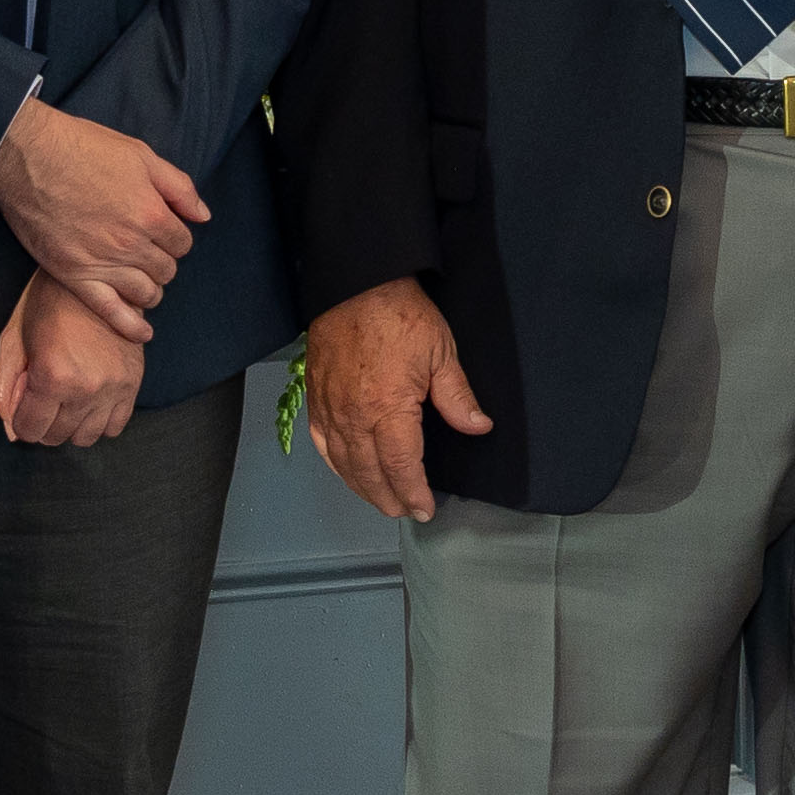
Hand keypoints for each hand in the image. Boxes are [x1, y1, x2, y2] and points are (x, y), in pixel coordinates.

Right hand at [0, 96, 202, 343]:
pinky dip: (130, 326)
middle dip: (163, 262)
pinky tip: (142, 333)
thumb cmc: (83, 149)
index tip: (164, 234)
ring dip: (150, 289)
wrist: (29, 156)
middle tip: (149, 253)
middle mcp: (131, 244)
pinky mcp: (74, 275)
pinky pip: (110, 311)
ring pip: (146, 293)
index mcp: (151, 213)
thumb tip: (203, 215)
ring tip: (142, 280)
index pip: (183, 243)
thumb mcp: (140, 155)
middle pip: (166, 270)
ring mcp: (102, 263)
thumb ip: (178, 187)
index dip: (176, 238)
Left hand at [0, 270, 146, 446]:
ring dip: (71, 425)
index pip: (29, 430)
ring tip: (66, 400)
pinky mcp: (132, 383)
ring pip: (86, 438)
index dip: (22, 419)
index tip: (25, 406)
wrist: (95, 278)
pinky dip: (99, 421)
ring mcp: (112, 388)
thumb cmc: (50, 303)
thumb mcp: (13, 341)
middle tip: (44, 397)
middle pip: (56, 436)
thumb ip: (4, 388)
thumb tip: (10, 428)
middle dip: (44, 422)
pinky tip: (89, 401)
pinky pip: (115, 427)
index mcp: (52, 376)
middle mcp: (85, 387)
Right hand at [299, 275, 491, 520]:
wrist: (357, 282)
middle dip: (389, 498)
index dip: (413, 492)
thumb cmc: (399, 313)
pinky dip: (334, 463)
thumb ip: (457, 396)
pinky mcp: (316, 395)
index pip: (401, 466)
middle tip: (405, 511)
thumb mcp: (441, 352)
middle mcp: (353, 416)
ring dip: (362, 487)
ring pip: (343, 463)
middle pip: (369, 473)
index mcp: (387, 409)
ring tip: (380, 500)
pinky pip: (321, 441)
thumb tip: (478, 426)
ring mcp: (330, 407)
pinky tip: (345, 470)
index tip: (424, 508)